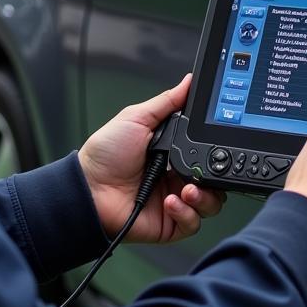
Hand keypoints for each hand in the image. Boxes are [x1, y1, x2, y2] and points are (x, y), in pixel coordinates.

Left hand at [78, 74, 225, 241]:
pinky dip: (186, 213)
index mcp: (174, 152)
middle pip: (214, 179)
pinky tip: (170, 202)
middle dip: (215, 177)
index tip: (218, 145)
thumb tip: (188, 82)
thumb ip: (167, 102)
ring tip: (186, 189)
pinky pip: (192, 223)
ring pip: (210, 204)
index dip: (216, 150)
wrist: (89, 187)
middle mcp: (177, 177)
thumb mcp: (137, 118)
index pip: (207, 151)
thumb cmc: (106, 153)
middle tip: (199, 172)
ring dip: (204, 197)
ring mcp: (175, 201)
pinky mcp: (170, 224)